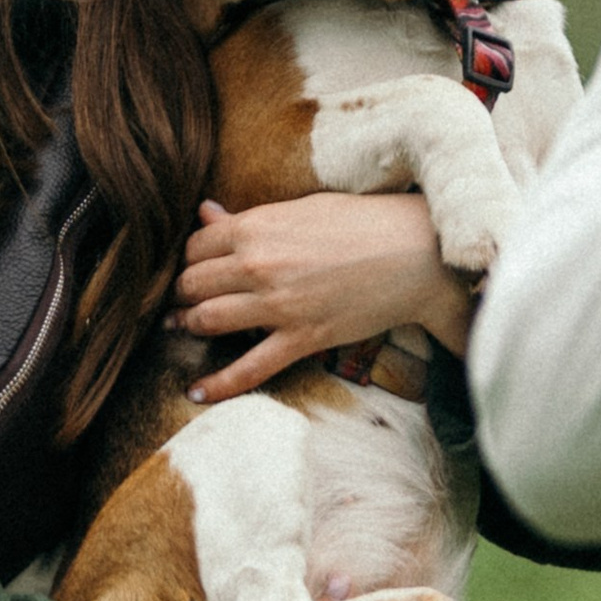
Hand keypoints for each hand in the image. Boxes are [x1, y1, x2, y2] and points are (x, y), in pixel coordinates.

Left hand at [178, 190, 475, 402]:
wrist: (416, 253)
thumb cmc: (363, 222)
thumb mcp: (303, 208)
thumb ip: (250, 218)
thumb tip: (205, 213)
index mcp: (258, 226)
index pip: (196, 246)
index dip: (191, 258)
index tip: (195, 266)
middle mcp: (259, 265)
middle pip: (193, 284)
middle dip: (184, 293)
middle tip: (185, 298)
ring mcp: (278, 305)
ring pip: (208, 321)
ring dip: (190, 326)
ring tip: (184, 328)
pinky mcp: (301, 338)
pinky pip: (248, 369)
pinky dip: (217, 385)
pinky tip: (195, 392)